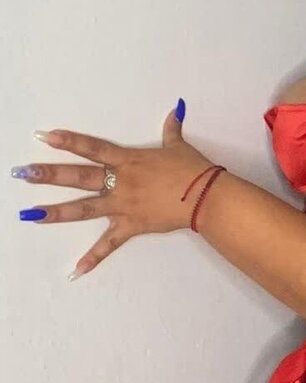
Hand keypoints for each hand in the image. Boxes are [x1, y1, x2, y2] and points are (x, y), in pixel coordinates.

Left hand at [13, 103, 217, 278]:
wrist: (206, 196)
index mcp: (129, 160)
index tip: (44, 136)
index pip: (92, 148)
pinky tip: (75, 270)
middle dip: (49, 175)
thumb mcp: (179, 146)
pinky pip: (109, 245)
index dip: (68, 141)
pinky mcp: (132, 226)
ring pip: (84, 209)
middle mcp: (120, 182)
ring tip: (30, 215)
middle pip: (78, 177)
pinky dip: (93, 258)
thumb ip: (171, 130)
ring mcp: (123, 206)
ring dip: (56, 212)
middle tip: (22, 173)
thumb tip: (175, 111)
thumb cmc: (193, 170)